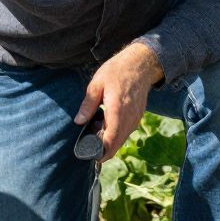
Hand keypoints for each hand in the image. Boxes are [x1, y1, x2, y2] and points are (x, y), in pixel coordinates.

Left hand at [76, 40, 161, 158]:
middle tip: (90, 150)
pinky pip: (128, 131)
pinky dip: (118, 135)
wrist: (140, 63)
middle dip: (105, 151)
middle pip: (117, 143)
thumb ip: (88, 105)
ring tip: (97, 138)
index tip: (92, 157)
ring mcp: (136, 117)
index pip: (111, 139)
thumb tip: (78, 121)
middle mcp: (129, 118)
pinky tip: (108, 129)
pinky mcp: (139, 116)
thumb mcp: (96, 84)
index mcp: (117, 111)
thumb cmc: (117, 71)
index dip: (102, 152)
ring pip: (123, 138)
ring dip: (111, 143)